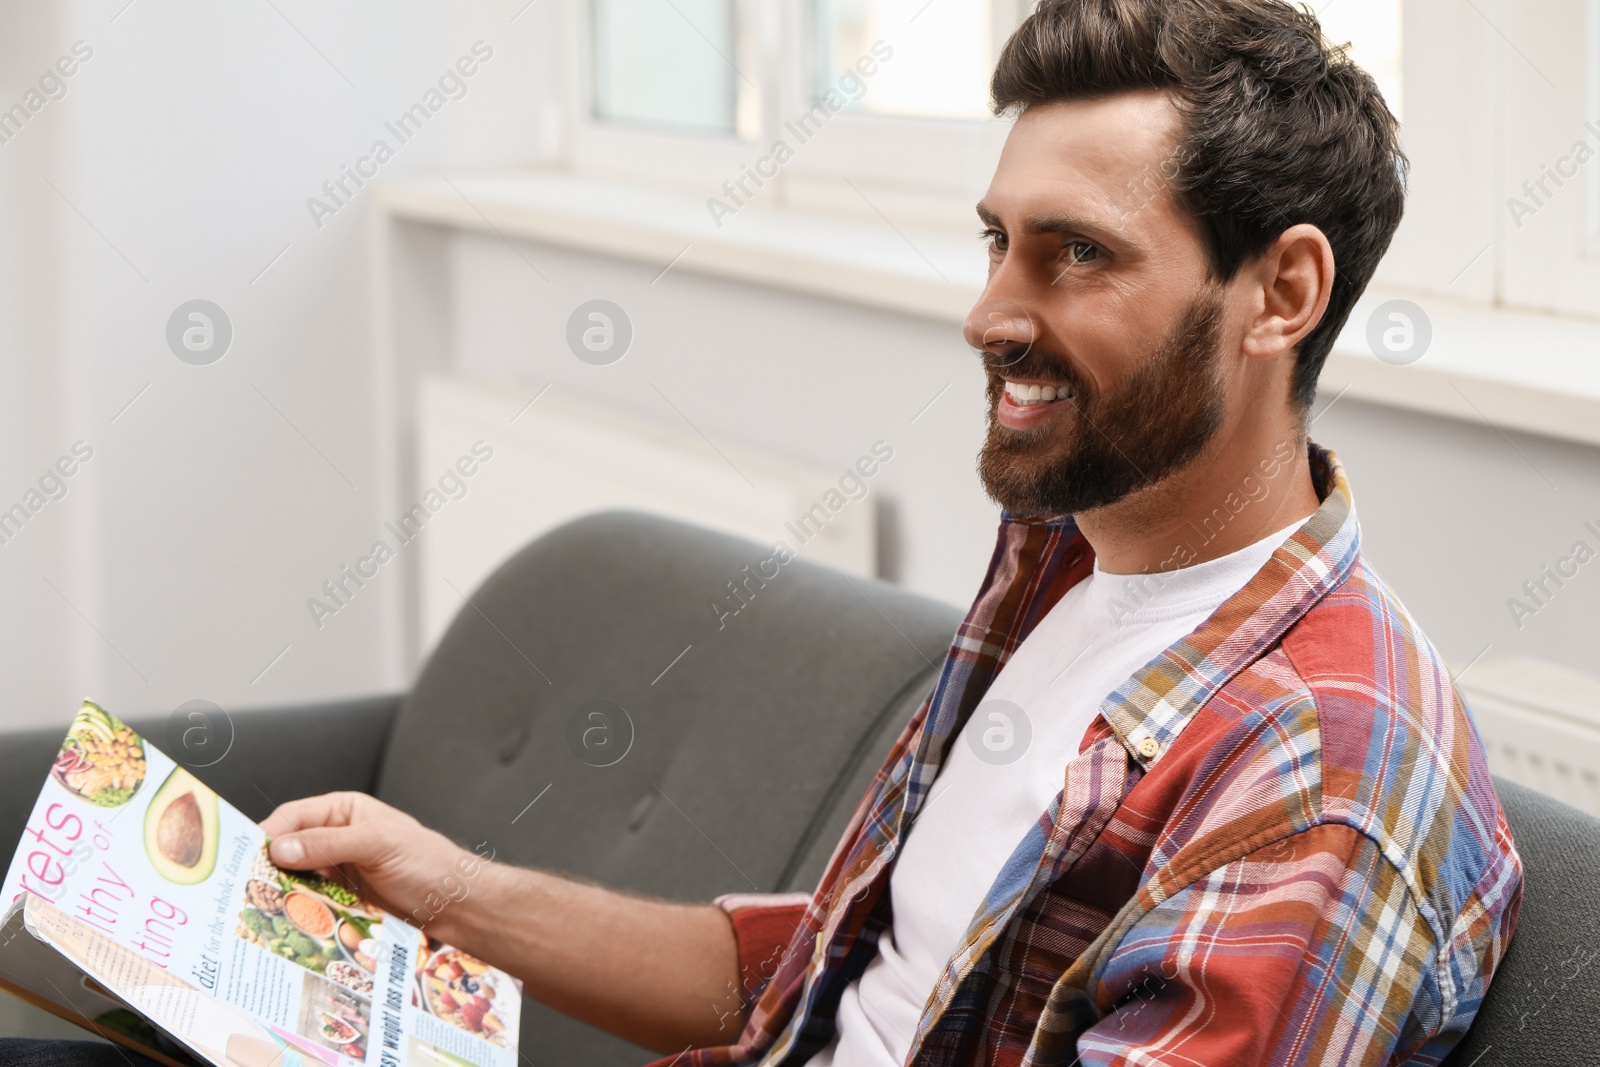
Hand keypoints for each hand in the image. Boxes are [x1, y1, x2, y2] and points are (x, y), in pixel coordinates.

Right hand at [261, 792, 485, 941]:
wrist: (455, 904)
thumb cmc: (428, 863)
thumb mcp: (379, 844)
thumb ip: (330, 843)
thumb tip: (281, 847)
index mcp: (344, 811)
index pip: (294, 817)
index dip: (268, 835)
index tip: (245, 858)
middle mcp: (335, 839)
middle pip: (288, 851)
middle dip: (267, 869)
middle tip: (244, 891)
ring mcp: (337, 872)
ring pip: (294, 880)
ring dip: (279, 895)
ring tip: (258, 912)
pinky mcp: (340, 901)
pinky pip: (309, 904)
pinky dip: (296, 913)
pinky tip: (285, 925)